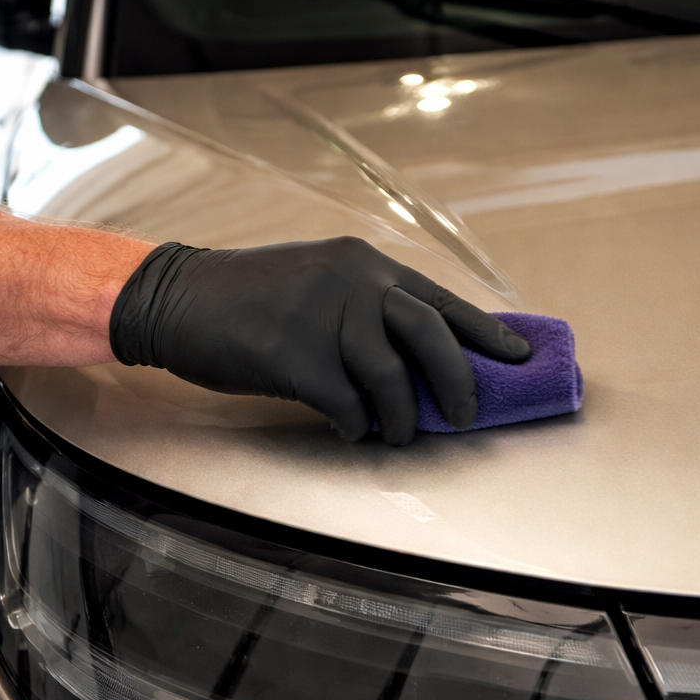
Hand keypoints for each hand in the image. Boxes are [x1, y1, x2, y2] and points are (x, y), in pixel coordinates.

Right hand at [110, 237, 530, 445]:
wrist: (179, 298)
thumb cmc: (251, 297)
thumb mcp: (317, 283)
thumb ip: (367, 309)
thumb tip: (420, 361)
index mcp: (362, 263)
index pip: (439, 298)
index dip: (484, 332)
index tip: (520, 358)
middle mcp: (349, 281)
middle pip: (428, 332)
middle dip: (456, 381)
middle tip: (461, 416)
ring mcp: (319, 315)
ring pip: (389, 376)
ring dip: (399, 418)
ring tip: (394, 435)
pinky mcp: (290, 353)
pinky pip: (345, 402)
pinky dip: (355, 424)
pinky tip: (348, 429)